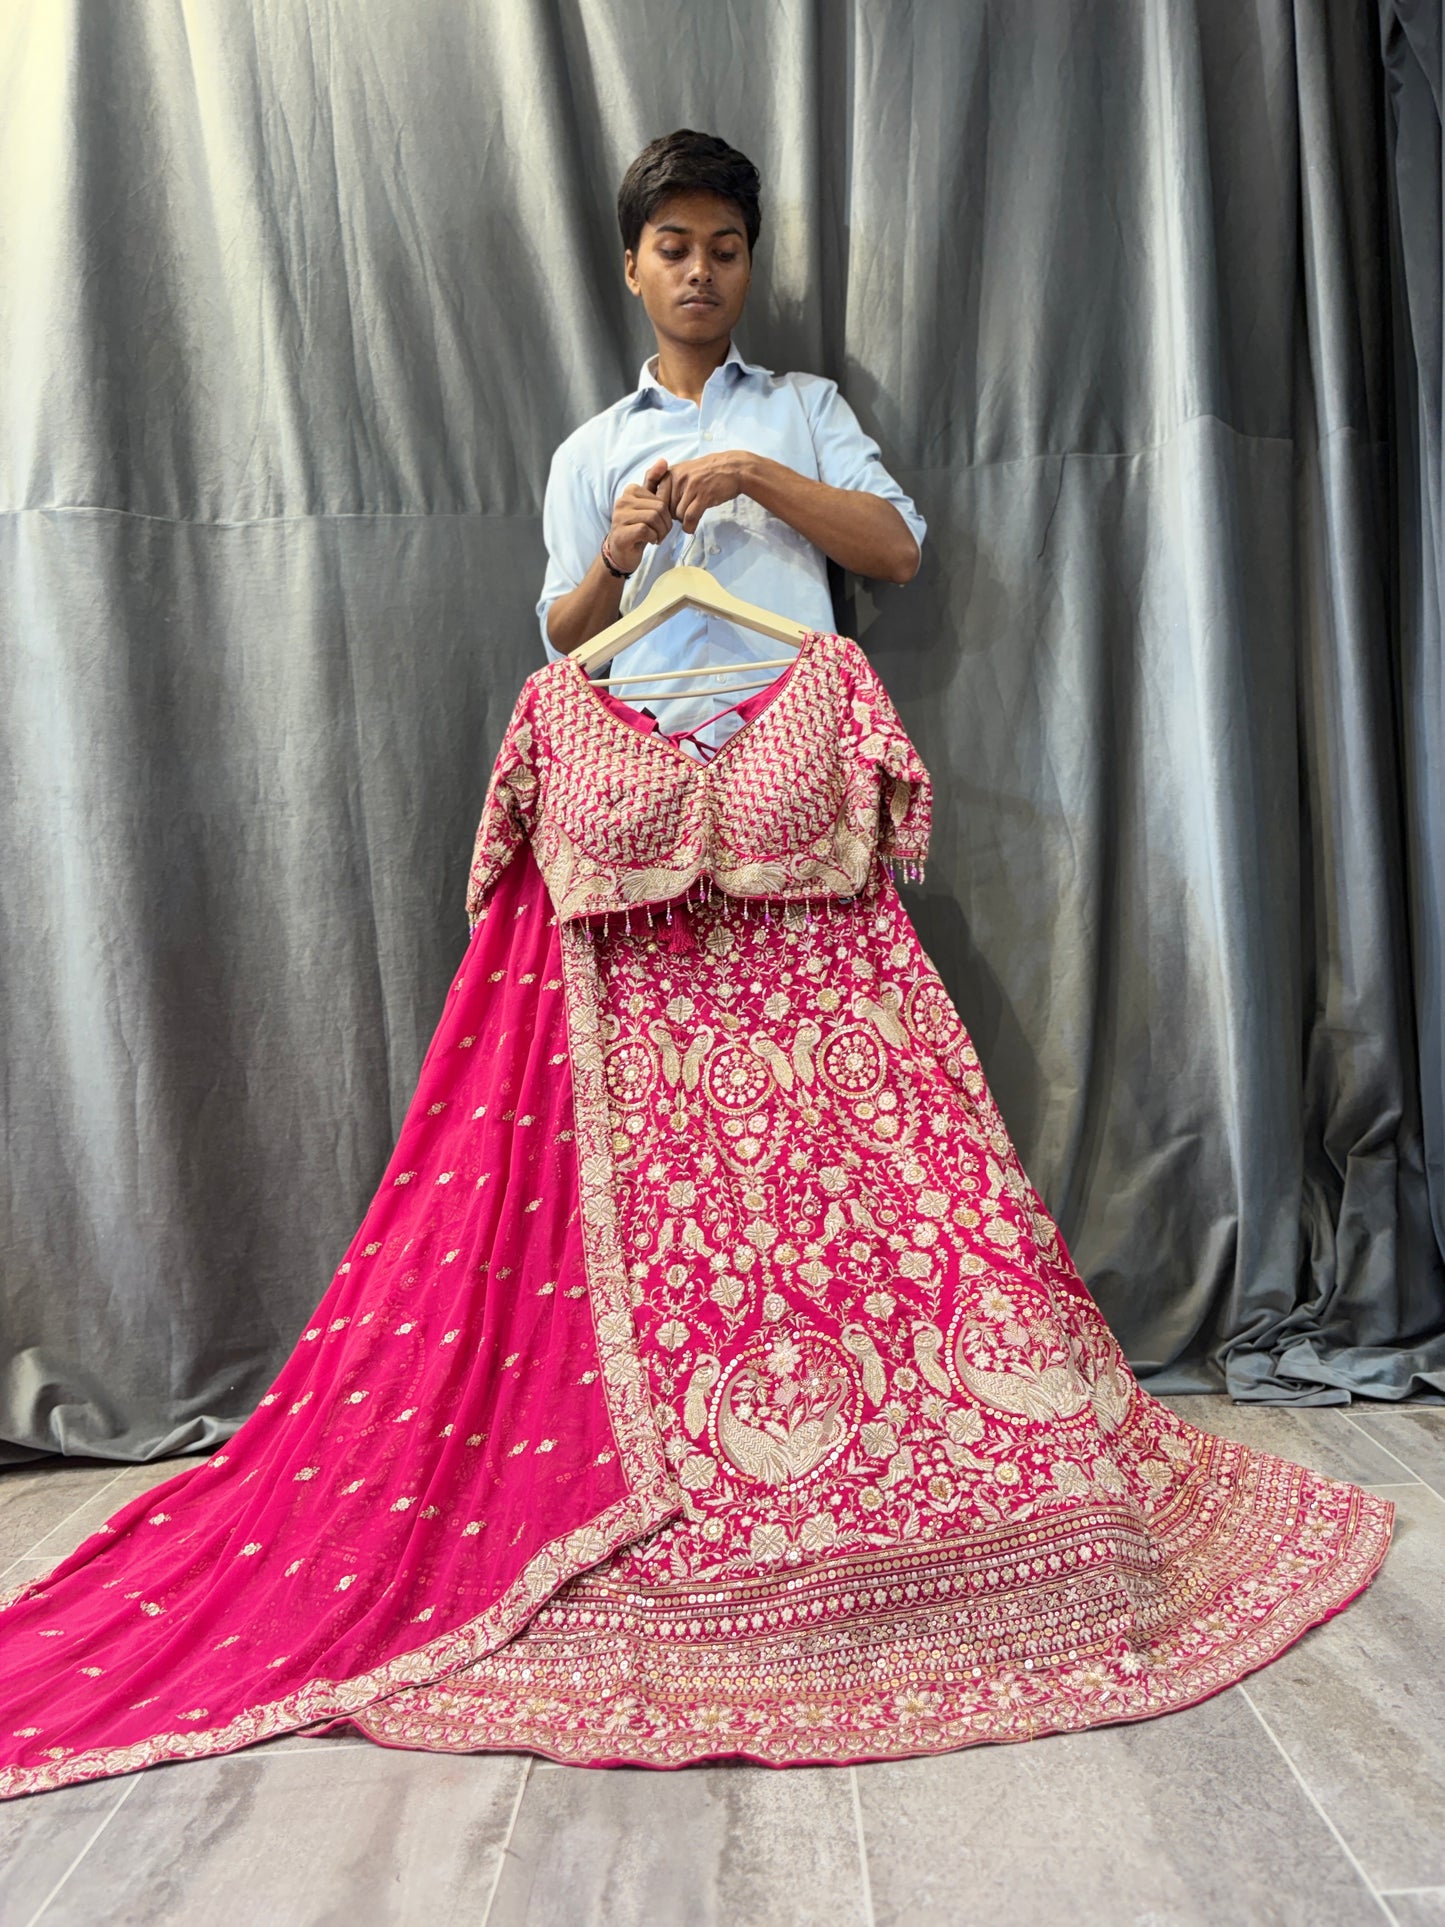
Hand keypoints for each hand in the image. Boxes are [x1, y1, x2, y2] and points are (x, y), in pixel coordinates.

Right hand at [606, 457, 674, 571]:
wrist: (622, 552)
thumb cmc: (637, 527)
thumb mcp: (647, 504)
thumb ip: (654, 482)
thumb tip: (663, 460)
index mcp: (630, 491)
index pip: (660, 499)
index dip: (666, 514)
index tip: (660, 523)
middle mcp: (622, 501)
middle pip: (659, 509)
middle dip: (665, 524)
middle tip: (660, 533)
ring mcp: (619, 516)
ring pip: (653, 519)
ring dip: (660, 532)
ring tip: (656, 537)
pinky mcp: (621, 533)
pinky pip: (645, 530)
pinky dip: (652, 538)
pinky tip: (649, 541)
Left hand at [665, 451, 754, 534]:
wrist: (733, 468)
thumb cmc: (709, 472)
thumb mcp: (684, 471)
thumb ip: (670, 484)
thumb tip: (658, 505)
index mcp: (671, 472)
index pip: (655, 498)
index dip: (660, 510)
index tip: (665, 517)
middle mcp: (678, 478)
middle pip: (666, 508)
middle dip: (673, 515)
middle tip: (682, 514)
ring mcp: (691, 486)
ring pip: (677, 515)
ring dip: (683, 520)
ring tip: (691, 515)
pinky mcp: (703, 496)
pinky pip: (690, 517)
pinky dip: (689, 526)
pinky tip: (691, 526)